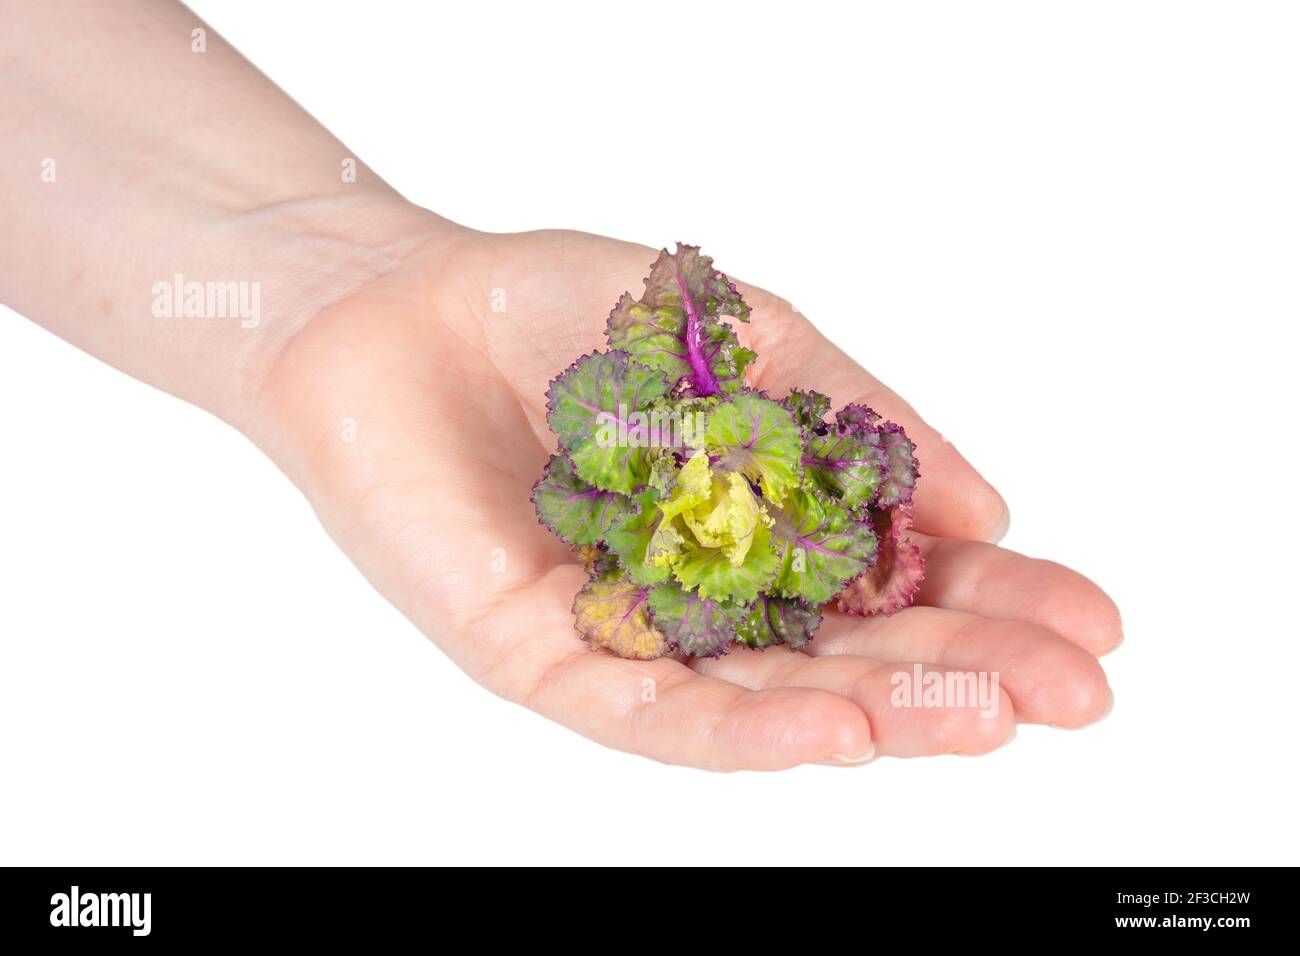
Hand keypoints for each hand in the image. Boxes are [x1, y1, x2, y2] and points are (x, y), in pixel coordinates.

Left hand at [253, 220, 1119, 770]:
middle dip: (964, 671)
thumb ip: (857, 420)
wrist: (398, 305)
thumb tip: (989, 502)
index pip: (895, 578)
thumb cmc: (565, 313)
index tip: (1095, 620)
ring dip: (881, 711)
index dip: (995, 599)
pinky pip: (649, 711)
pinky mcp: (543, 658)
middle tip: (1077, 695)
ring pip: (766, 699)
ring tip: (987, 719)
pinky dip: (743, 729)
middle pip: (848, 652)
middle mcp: (704, 593)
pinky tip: (837, 732)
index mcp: (757, 521)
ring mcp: (629, 634)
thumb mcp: (749, 340)